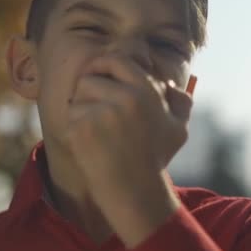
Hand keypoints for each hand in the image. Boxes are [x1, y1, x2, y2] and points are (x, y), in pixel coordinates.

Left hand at [63, 54, 192, 246]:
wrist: (134, 191)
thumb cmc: (154, 159)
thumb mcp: (178, 129)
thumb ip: (180, 102)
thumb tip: (168, 84)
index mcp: (147, 91)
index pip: (115, 60)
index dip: (102, 64)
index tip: (97, 74)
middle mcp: (125, 98)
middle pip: (90, 77)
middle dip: (89, 90)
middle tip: (94, 108)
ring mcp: (102, 113)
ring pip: (78, 95)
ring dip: (81, 109)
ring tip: (96, 130)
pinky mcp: (82, 129)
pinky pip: (70, 116)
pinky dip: (75, 128)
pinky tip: (90, 144)